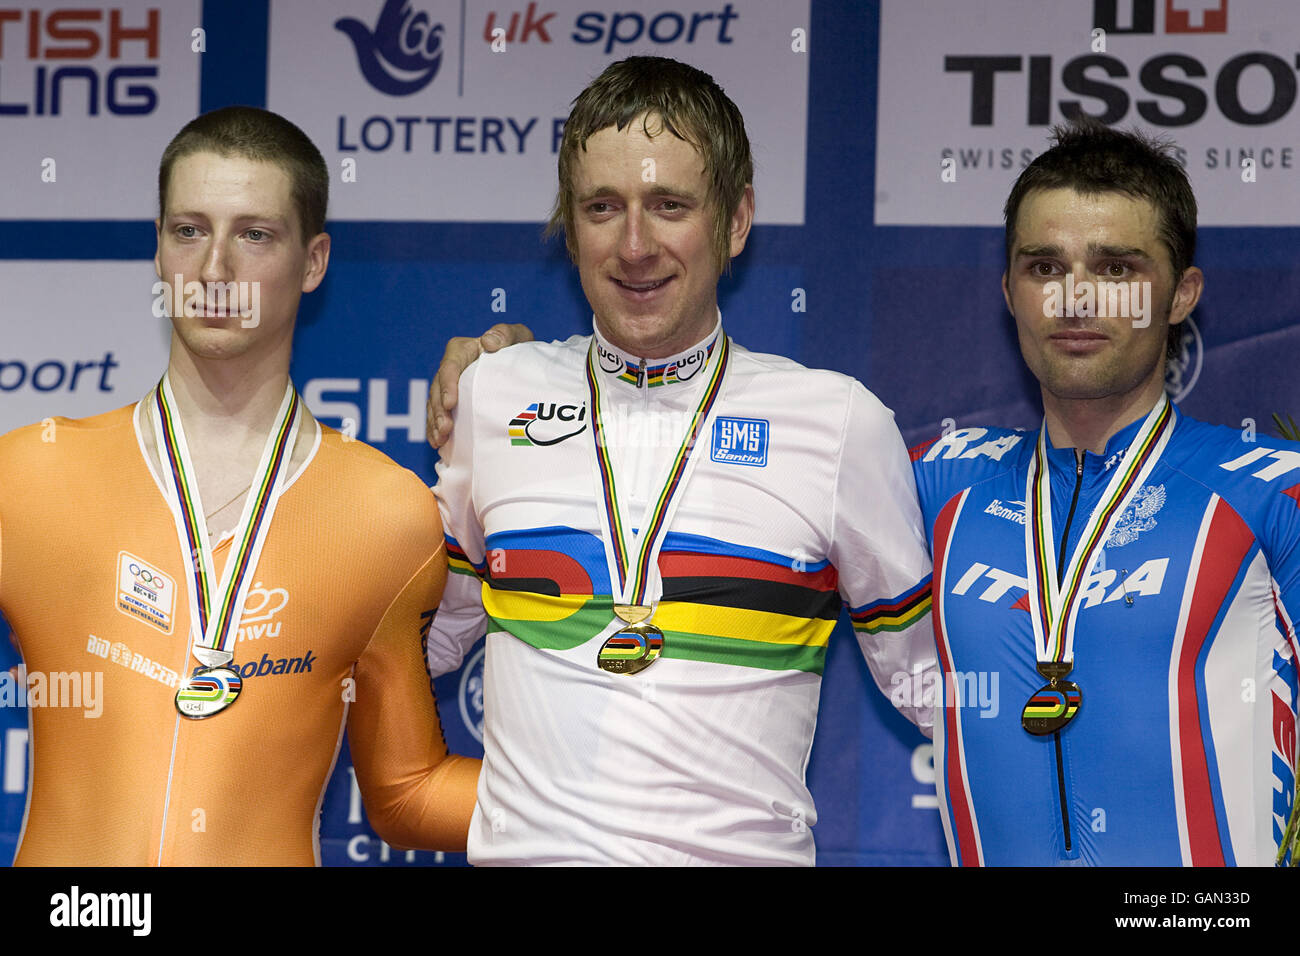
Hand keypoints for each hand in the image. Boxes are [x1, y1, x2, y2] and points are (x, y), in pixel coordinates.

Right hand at [426, 323, 533, 447]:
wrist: (520, 364)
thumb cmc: (517, 347)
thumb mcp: (517, 336)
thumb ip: (504, 334)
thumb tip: (487, 342)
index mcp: (462, 350)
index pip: (450, 367)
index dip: (448, 385)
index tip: (451, 403)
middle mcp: (451, 368)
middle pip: (438, 389)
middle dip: (439, 411)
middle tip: (445, 429)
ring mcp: (450, 386)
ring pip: (435, 405)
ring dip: (435, 423)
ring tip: (440, 440)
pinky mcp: (452, 402)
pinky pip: (440, 415)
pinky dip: (437, 429)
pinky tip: (438, 443)